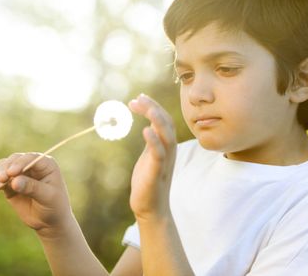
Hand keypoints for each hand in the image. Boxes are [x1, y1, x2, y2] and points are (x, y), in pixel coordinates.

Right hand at [0, 152, 73, 237]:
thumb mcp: (47, 197)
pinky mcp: (10, 184)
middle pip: (14, 160)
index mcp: (45, 164)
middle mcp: (31, 165)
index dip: (20, 163)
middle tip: (1, 180)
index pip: (30, 158)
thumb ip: (32, 188)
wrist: (50, 222)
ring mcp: (20, 174)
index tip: (12, 173)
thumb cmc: (54, 206)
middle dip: (5, 168)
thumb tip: (14, 181)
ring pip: (3, 166)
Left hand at [128, 94, 176, 221]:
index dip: (153, 106)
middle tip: (138, 98)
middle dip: (153, 108)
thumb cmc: (148, 182)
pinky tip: (145, 131)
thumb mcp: (150, 157)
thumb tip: (148, 125)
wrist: (151, 209)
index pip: (164, 120)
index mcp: (166, 146)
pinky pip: (159, 154)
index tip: (138, 98)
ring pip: (166, 136)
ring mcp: (165, 162)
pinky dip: (154, 141)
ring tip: (146, 108)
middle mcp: (169, 151)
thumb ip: (152, 141)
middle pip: (166, 123)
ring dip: (157, 120)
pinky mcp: (157, 173)